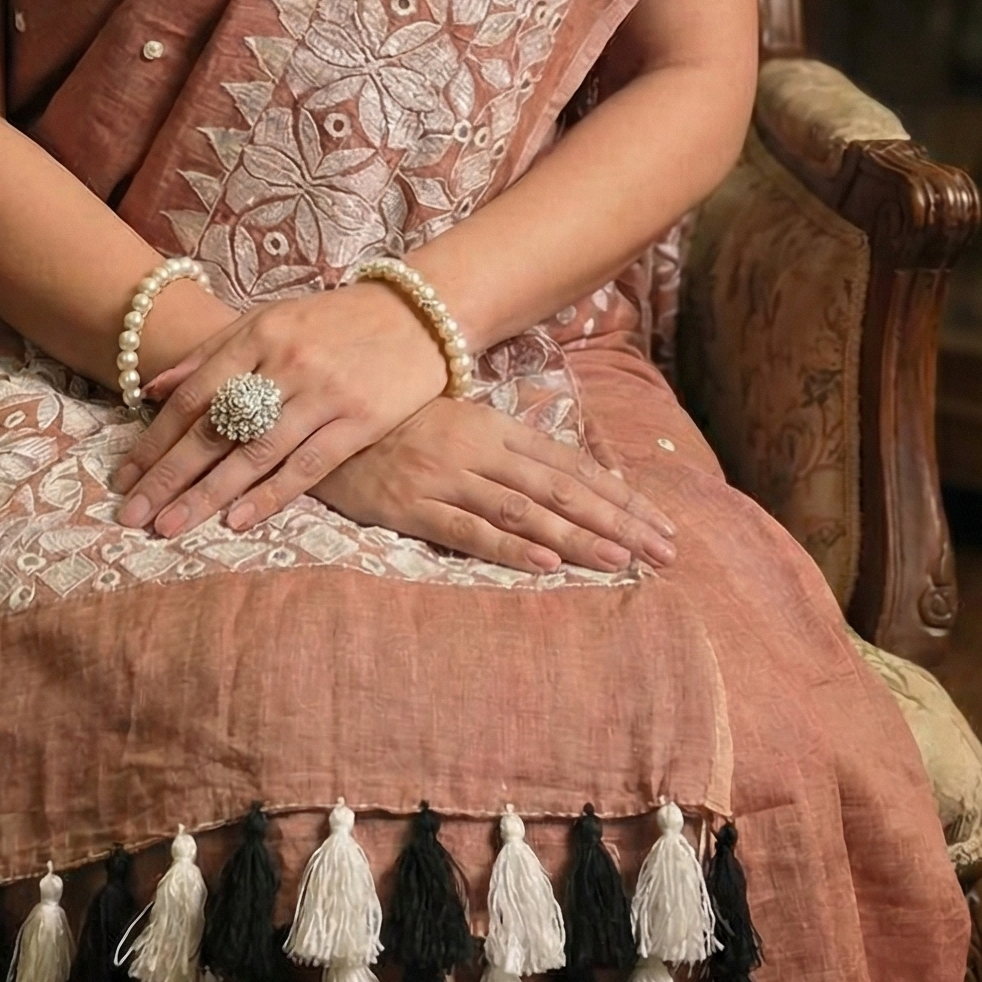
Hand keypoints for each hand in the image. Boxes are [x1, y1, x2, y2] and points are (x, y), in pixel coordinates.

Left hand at [112, 281, 450, 537]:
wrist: (419, 312)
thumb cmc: (336, 321)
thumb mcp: (270, 320)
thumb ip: (211, 353)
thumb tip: (151, 388)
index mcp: (257, 334)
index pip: (193, 396)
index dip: (155, 439)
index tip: (125, 477)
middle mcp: (284, 363)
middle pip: (213, 429)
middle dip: (167, 476)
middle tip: (131, 514)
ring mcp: (322, 393)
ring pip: (253, 453)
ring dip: (206, 494)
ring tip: (170, 526)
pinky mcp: (359, 421)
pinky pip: (306, 465)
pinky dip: (270, 495)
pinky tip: (237, 520)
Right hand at [317, 396, 676, 574]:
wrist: (318, 419)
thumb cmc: (393, 425)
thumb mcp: (456, 423)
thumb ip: (504, 448)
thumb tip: (564, 479)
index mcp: (493, 425)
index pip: (571, 465)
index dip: (619, 496)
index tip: (660, 524)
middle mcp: (476, 448)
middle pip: (560, 488)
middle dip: (617, 521)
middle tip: (664, 552)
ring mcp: (444, 475)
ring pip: (524, 509)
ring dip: (576, 536)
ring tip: (620, 561)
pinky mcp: (410, 504)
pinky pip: (467, 528)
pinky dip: (509, 545)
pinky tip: (546, 562)